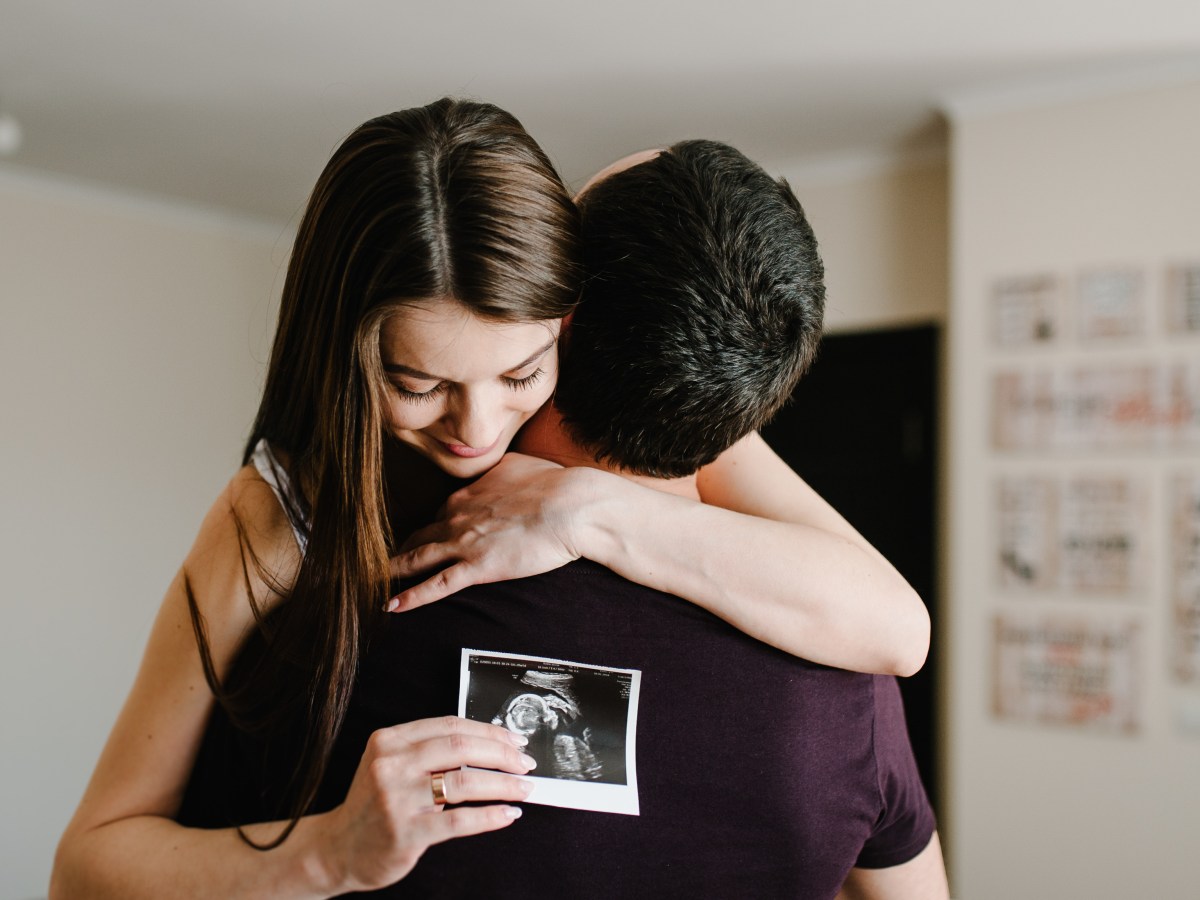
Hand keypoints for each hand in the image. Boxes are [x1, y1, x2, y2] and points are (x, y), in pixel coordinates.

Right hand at [316, 716, 535, 892]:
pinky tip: (508, 814)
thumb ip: (429, 750)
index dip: (488, 731)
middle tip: (526, 763)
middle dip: (502, 754)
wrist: (338, 849)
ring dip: (503, 785)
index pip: (450, 726)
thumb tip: (490, 743)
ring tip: (525, 788)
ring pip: (464, 783)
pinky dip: (490, 816)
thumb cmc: (375, 804)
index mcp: (390, 740)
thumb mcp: (391, 764)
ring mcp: (396, 799)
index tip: (515, 739)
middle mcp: (391, 764)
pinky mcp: (406, 832)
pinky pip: (459, 821)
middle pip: (460, 748)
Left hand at [387, 453, 590, 610]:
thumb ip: (499, 473)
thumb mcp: (519, 466)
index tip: (429, 537)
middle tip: (385, 561)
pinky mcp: (477, 567)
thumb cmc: (555, 484)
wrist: (571, 506)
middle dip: (403, 548)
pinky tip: (390, 606)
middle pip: (421, 534)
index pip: (441, 513)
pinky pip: (436, 585)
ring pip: (417, 558)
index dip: (434, 527)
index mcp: (468, 492)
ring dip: (393, 569)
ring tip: (372, 580)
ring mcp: (464, 542)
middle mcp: (458, 515)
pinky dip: (411, 596)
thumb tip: (499, 474)